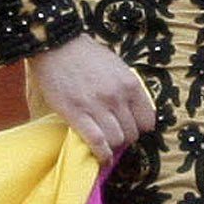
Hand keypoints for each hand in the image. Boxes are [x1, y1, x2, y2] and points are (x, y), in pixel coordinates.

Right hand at [26, 34, 156, 161]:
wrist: (56, 46)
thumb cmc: (85, 54)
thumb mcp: (116, 66)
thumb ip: (126, 87)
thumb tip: (132, 110)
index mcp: (130, 84)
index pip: (148, 120)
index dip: (140, 127)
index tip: (131, 127)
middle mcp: (117, 97)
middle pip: (132, 133)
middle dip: (125, 137)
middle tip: (115, 135)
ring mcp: (97, 106)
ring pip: (116, 140)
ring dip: (112, 145)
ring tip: (106, 143)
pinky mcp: (76, 114)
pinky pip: (97, 142)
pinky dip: (102, 154)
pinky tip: (101, 157)